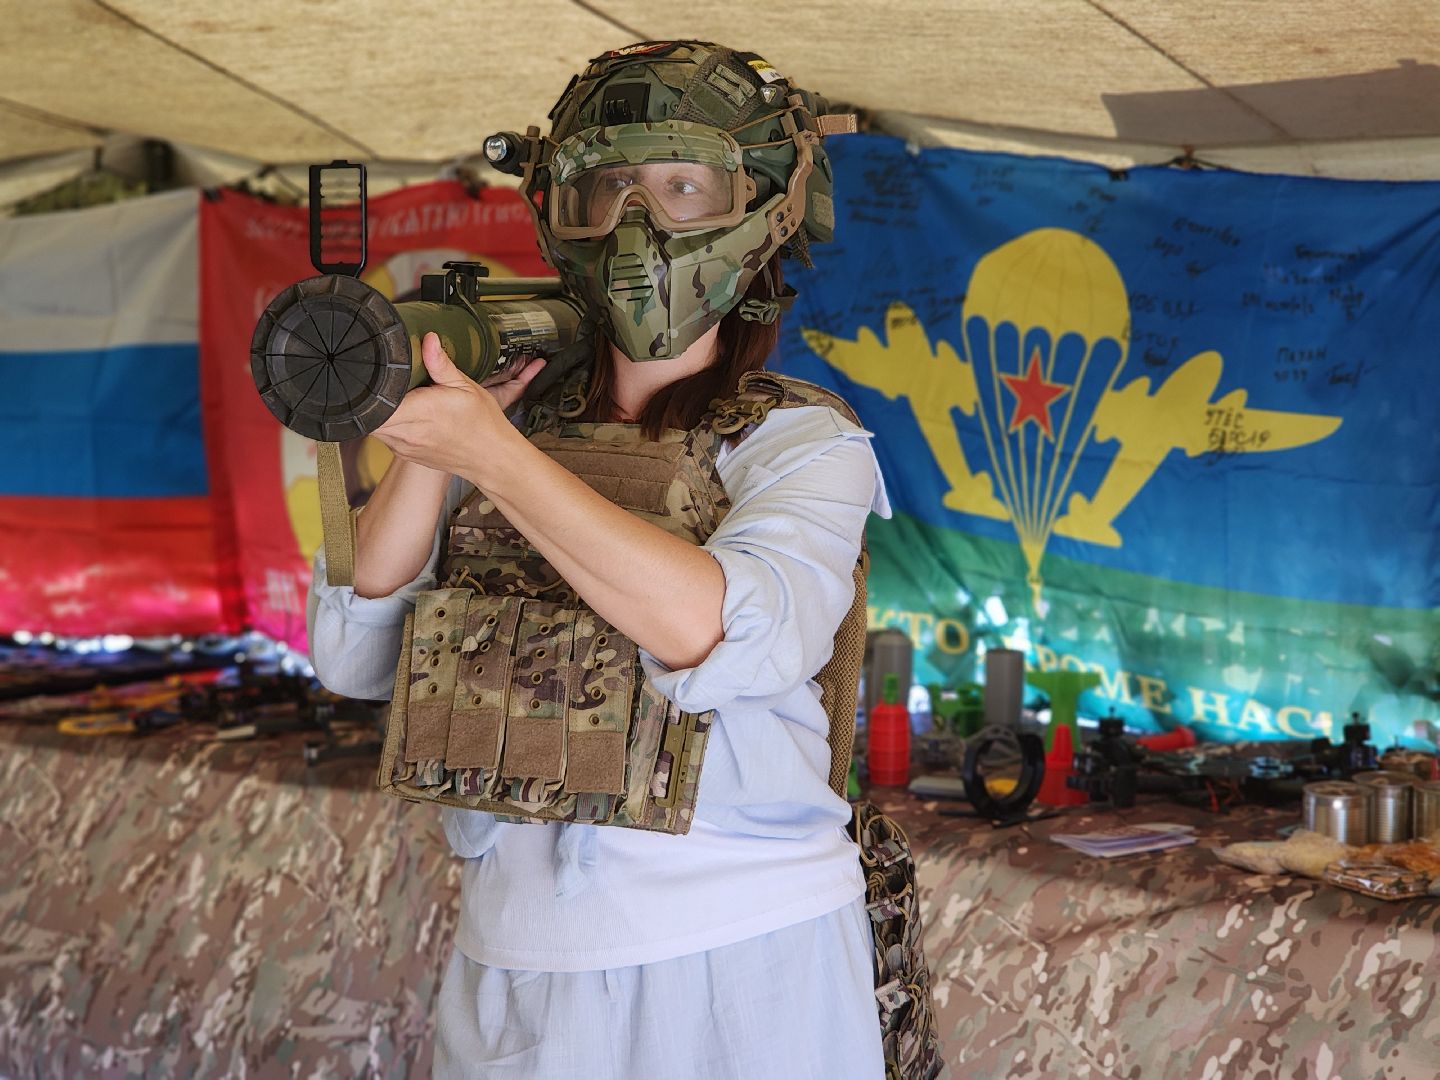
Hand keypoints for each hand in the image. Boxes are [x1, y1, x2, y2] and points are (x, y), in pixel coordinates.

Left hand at [370, 332, 545, 479]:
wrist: (492, 458)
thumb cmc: (482, 423)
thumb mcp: (466, 386)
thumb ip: (441, 363)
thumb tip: (428, 339)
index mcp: (421, 412)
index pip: (374, 403)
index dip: (368, 388)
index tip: (374, 375)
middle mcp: (408, 433)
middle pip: (368, 414)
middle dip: (371, 397)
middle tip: (385, 383)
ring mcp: (404, 447)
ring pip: (373, 426)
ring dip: (379, 411)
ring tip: (396, 398)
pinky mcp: (405, 455)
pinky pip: (385, 436)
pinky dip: (388, 424)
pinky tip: (405, 414)